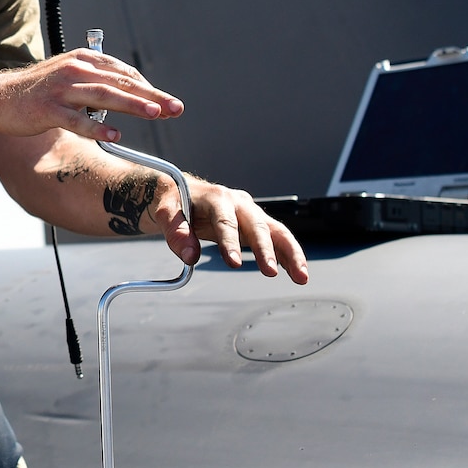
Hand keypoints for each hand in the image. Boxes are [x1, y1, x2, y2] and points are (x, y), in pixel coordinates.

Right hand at [0, 51, 182, 140]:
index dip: (147, 88)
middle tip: (175, 107)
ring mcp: (61, 89)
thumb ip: (96, 81)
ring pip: (104, 95)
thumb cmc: (37, 91)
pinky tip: (116, 134)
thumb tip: (129, 92)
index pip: (123, 72)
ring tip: (155, 114)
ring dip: (133, 105)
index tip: (166, 104)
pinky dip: (97, 125)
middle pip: (120, 82)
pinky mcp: (48, 109)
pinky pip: (77, 119)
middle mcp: (75, 70)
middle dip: (151, 95)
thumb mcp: (69, 77)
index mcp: (83, 60)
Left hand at [153, 177, 308, 283]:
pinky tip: (297, 273)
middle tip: (270, 272)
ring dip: (291, 253)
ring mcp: (250, 212)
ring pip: (276, 231)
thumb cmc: (173, 202)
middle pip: (256, 226)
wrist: (181, 190)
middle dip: (265, 250)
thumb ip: (176, 233)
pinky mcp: (255, 224)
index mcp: (216, 197)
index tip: (232, 263)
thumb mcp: (165, 213)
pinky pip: (276, 238)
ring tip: (302, 277)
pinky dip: (288, 255)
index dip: (229, 242)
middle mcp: (239, 202)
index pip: (225, 221)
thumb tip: (190, 257)